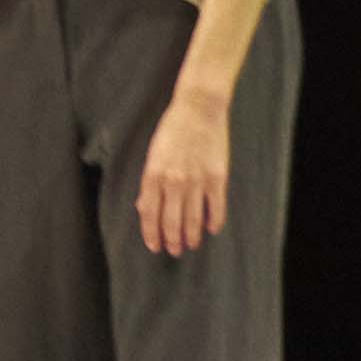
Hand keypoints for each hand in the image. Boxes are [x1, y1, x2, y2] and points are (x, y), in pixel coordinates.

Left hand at [137, 87, 230, 257]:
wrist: (198, 110)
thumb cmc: (172, 130)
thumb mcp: (152, 155)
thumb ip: (149, 183)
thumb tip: (144, 207)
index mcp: (153, 175)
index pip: (149, 214)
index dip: (151, 233)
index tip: (154, 246)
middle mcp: (173, 182)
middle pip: (171, 221)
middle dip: (171, 240)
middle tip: (174, 250)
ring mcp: (197, 181)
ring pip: (193, 219)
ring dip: (191, 236)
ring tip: (191, 245)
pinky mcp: (217, 177)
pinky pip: (216, 207)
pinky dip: (214, 222)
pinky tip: (212, 230)